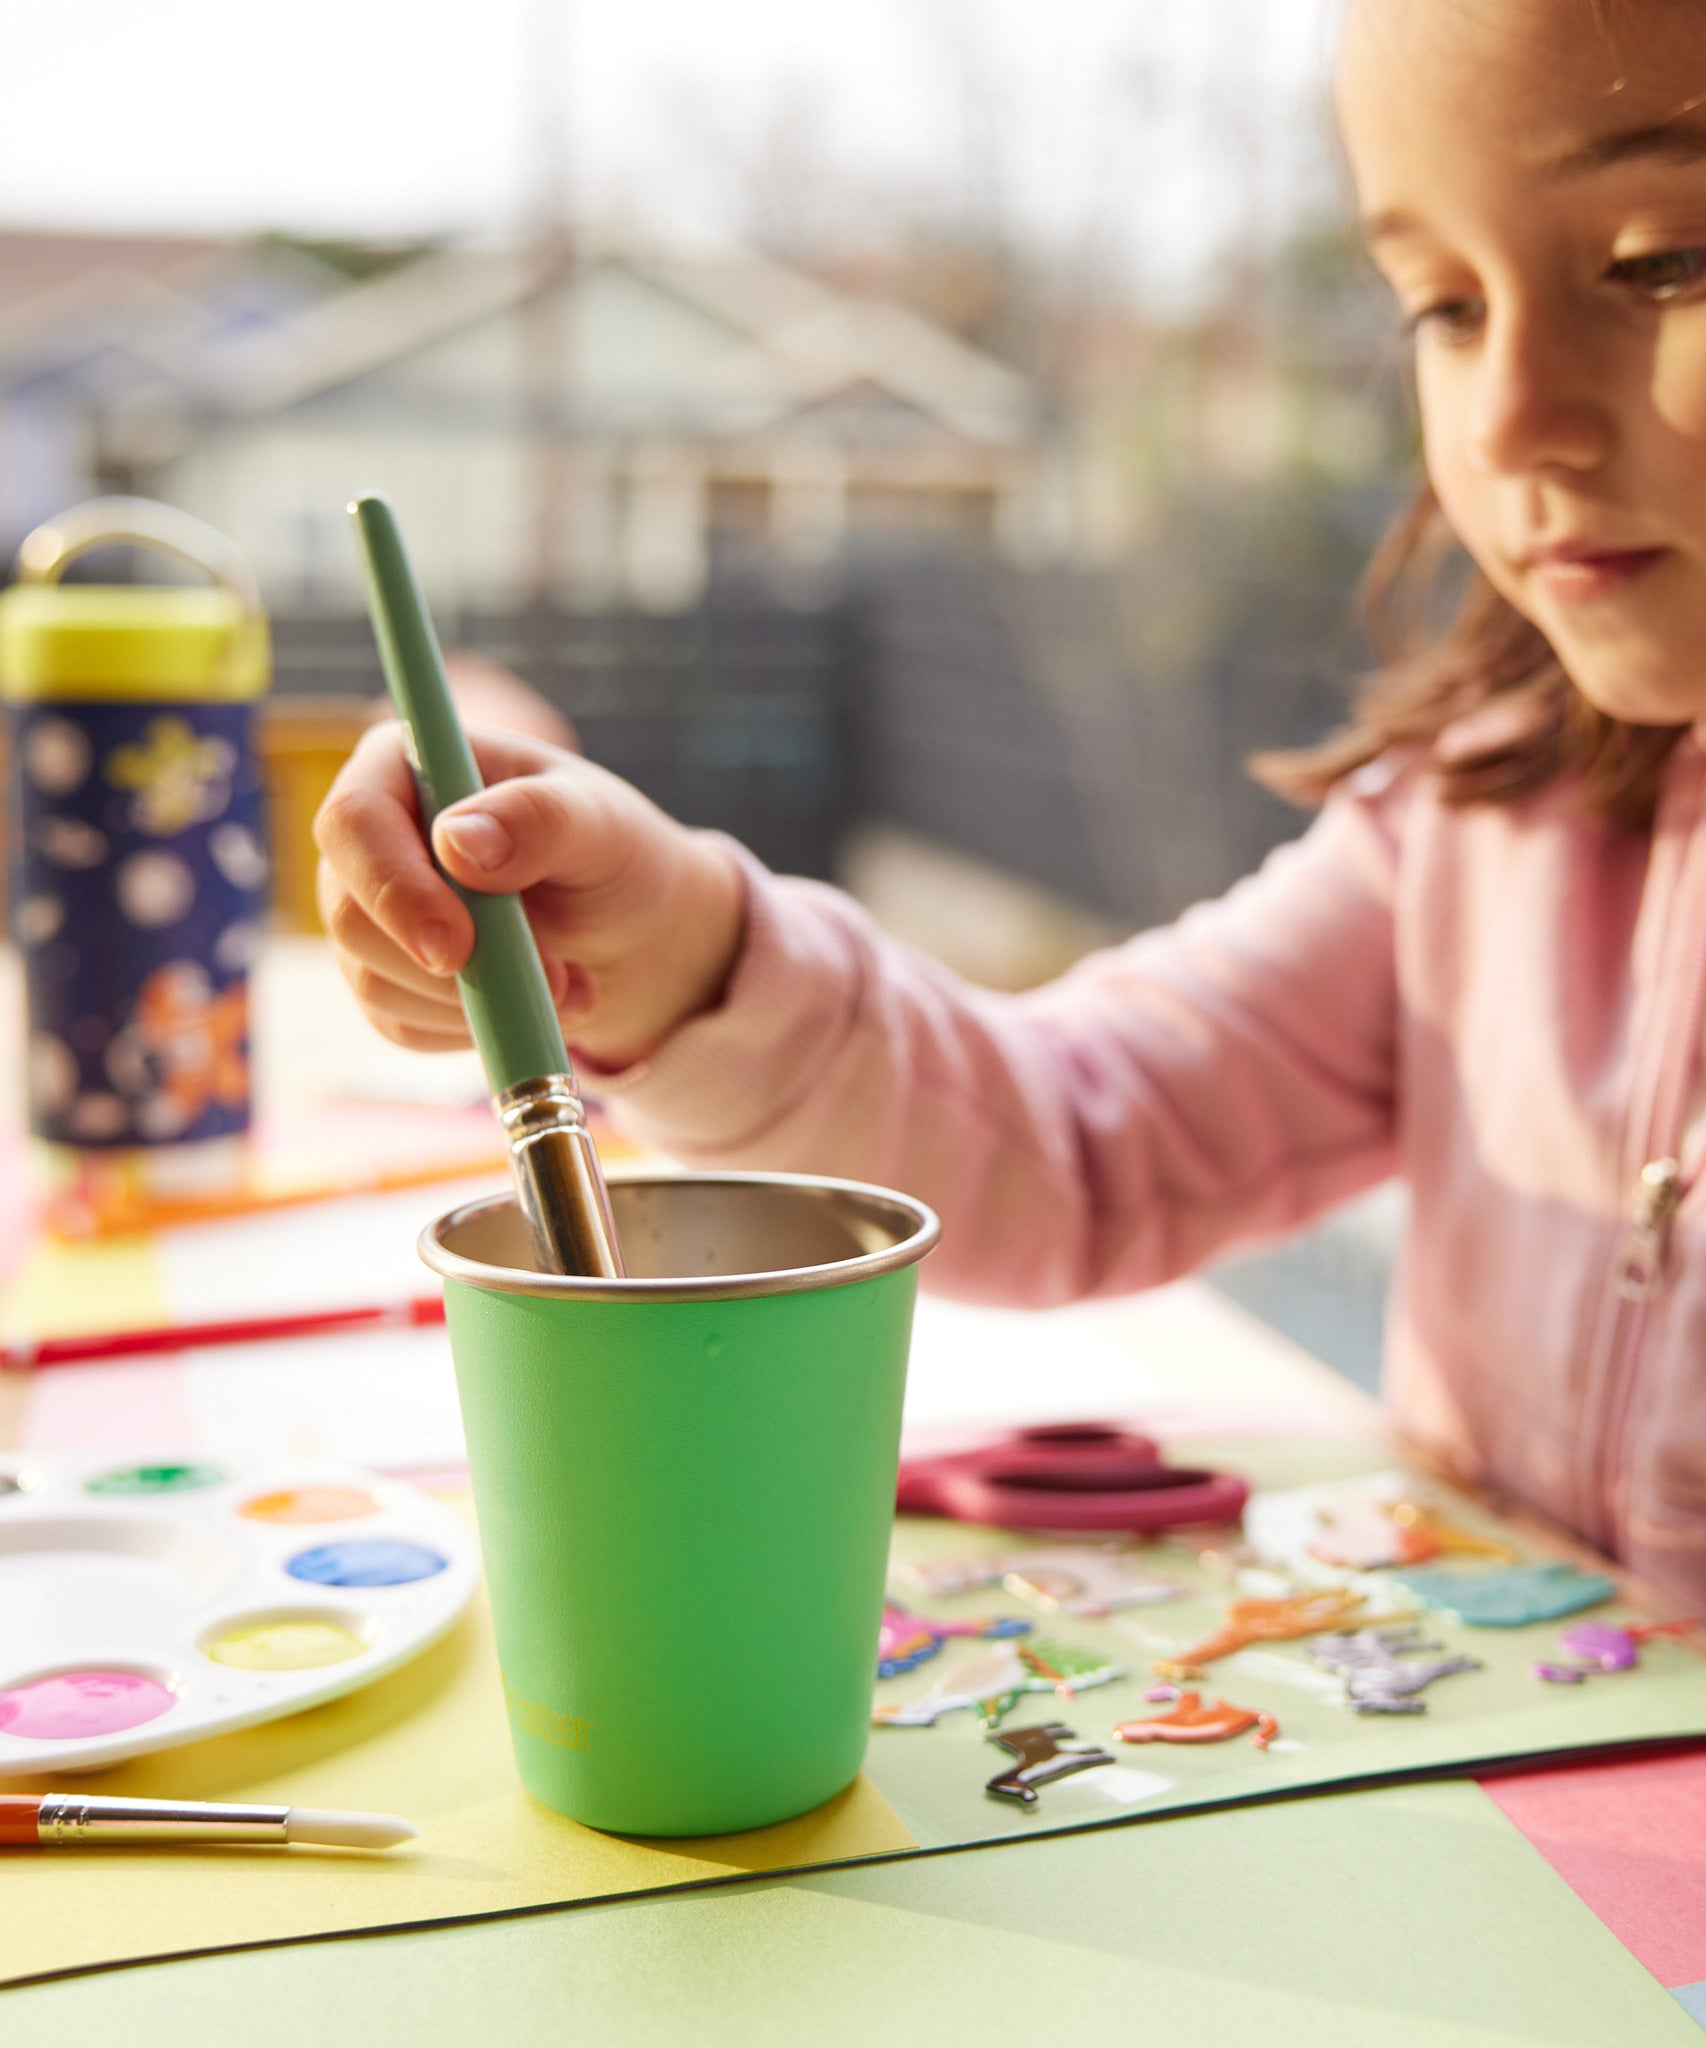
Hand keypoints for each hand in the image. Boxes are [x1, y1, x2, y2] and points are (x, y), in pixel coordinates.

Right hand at [313, 724, 745, 1068]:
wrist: (627, 928)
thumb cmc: (610, 855)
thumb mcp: (600, 825)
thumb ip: (538, 820)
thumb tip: (456, 841)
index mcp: (407, 764)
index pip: (353, 821)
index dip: (393, 888)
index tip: (456, 947)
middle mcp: (371, 837)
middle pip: (350, 913)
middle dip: (449, 966)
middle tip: (554, 980)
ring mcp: (370, 912)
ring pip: (374, 980)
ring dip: (479, 1002)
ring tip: (569, 983)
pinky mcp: (386, 978)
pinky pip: (402, 1024)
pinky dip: (475, 1029)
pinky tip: (534, 1003)